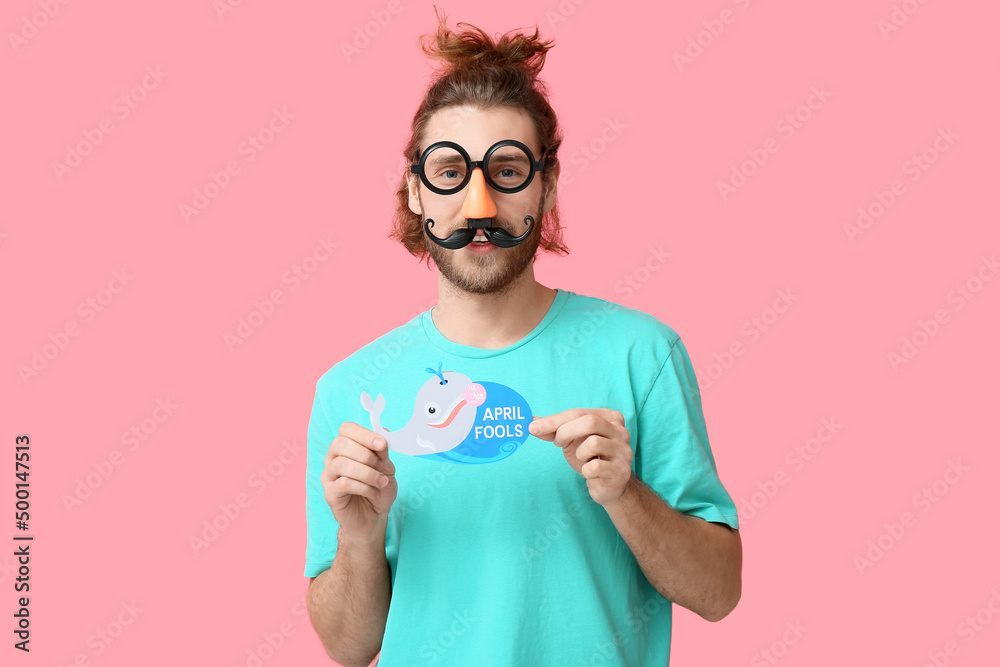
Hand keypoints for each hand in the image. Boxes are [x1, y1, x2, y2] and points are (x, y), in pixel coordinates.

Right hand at [321, 421, 397, 540]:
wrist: (374, 515)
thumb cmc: (378, 488)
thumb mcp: (386, 467)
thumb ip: (382, 452)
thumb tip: (382, 437)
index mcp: (346, 447)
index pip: (346, 429)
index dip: (364, 434)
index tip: (382, 445)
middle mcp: (333, 458)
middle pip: (340, 443)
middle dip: (365, 455)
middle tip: (380, 467)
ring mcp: (329, 476)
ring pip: (341, 464)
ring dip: (367, 473)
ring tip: (381, 482)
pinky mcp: (329, 493)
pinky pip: (343, 483)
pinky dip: (363, 487)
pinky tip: (373, 492)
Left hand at [529, 408, 633, 507]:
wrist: (608, 485)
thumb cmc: (589, 457)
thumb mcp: (571, 440)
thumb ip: (553, 430)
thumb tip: (530, 423)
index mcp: (609, 417)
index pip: (578, 413)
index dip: (554, 420)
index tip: (533, 428)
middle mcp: (621, 431)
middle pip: (590, 422)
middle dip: (566, 432)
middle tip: (558, 443)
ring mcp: (624, 450)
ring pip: (593, 443)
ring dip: (579, 454)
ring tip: (583, 460)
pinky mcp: (621, 471)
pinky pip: (595, 467)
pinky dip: (586, 470)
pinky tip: (591, 472)